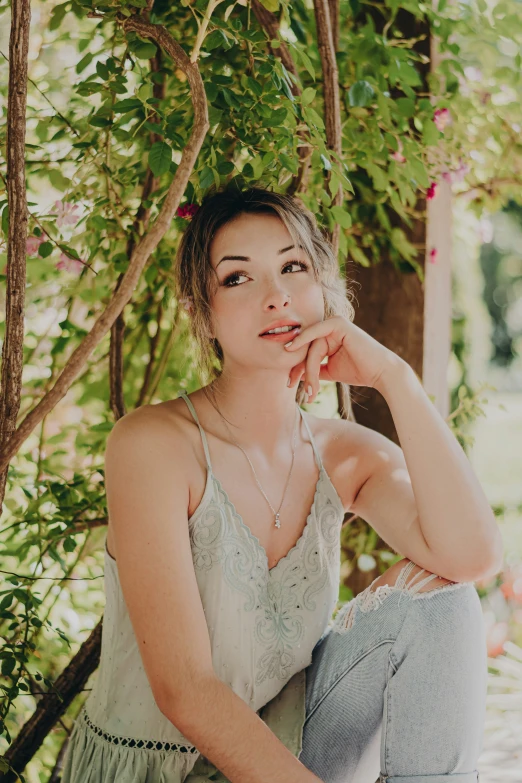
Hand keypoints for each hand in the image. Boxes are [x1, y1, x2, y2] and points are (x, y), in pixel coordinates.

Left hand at [285, 315, 403, 401]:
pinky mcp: (338, 323)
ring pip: (311, 347)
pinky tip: (291, 349)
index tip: (289, 384)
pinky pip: (315, 333)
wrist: (381, 373)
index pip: (306, 351)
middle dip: (297, 368)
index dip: (296, 368)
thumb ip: (314, 369)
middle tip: (291, 386)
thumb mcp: (330, 371)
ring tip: (310, 389)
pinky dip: (303, 341)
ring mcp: (335, 323)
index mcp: (329, 336)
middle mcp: (331, 327)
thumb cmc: (359, 372)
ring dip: (308, 369)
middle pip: (306, 349)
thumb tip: (294, 373)